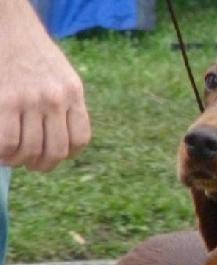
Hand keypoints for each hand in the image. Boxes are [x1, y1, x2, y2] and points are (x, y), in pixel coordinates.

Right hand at [0, 0, 90, 171]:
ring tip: (11, 157)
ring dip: (19, 160)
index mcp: (72, 91)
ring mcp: (30, 99)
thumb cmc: (26, 48)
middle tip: (30, 163)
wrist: (5, 19)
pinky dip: (4, 153)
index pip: (80, 138)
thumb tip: (54, 137)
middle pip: (56, 151)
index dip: (67, 154)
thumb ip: (61, 100)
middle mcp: (56, 97)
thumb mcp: (56, 72)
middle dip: (42, 164)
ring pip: (31, 150)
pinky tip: (1, 151)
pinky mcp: (5, 101)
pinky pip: (8, 142)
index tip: (53, 156)